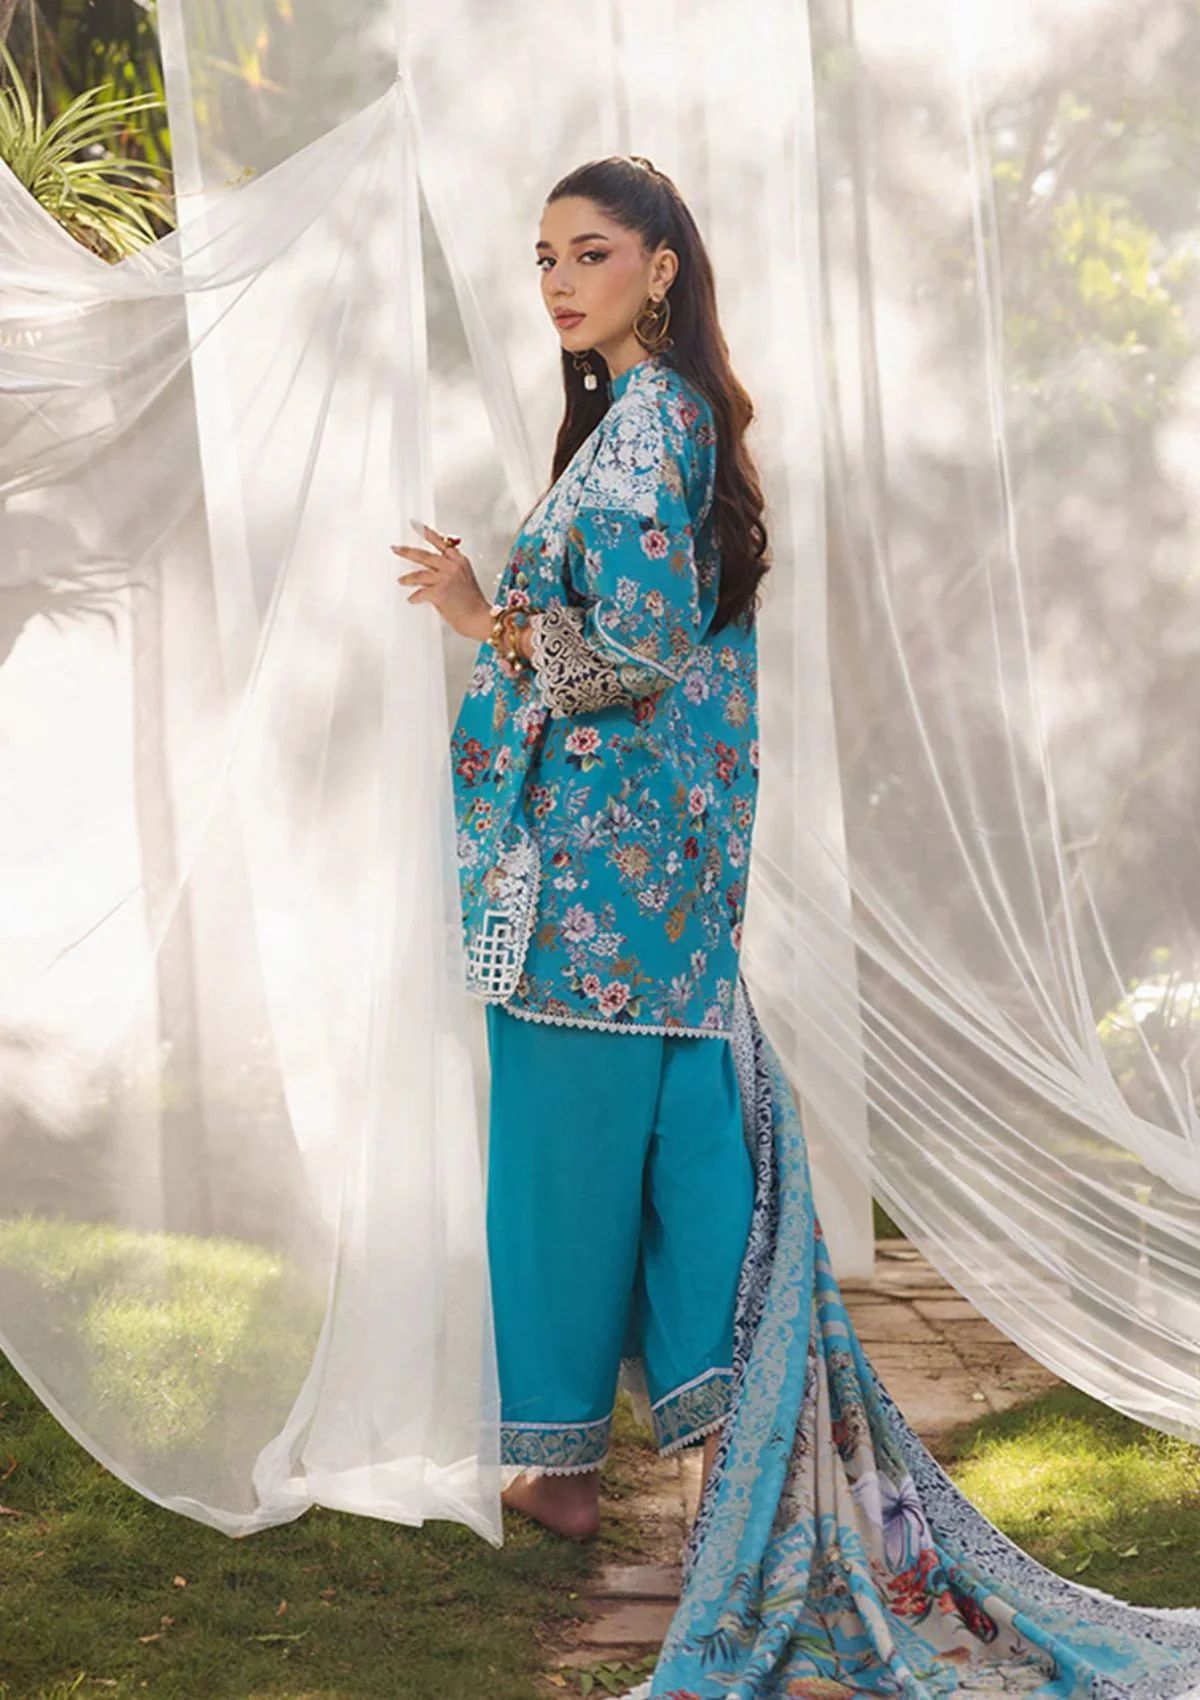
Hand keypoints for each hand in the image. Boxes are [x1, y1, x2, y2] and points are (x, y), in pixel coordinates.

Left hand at [392, 519, 492, 641]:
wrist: (480, 618)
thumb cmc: (474, 603)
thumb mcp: (466, 579)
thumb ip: (452, 570)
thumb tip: (434, 571)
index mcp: (460, 561)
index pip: (441, 542)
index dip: (427, 533)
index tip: (416, 525)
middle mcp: (452, 566)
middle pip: (424, 555)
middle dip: (406, 552)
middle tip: (396, 549)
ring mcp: (444, 578)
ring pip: (418, 574)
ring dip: (407, 578)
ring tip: (401, 580)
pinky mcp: (438, 592)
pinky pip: (420, 592)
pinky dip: (414, 597)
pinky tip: (412, 599)